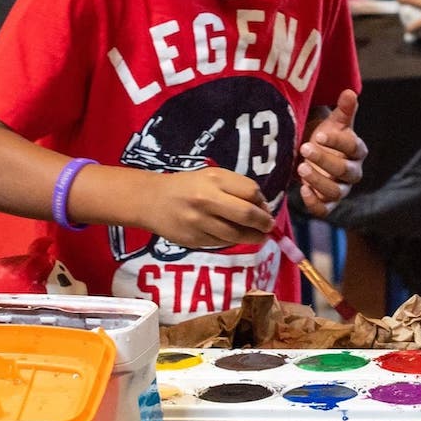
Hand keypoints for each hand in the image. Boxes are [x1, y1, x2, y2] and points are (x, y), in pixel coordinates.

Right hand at [148, 166, 273, 247]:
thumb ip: (237, 189)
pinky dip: (232, 241)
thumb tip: (263, 209)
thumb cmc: (188, 186)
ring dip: (253, 237)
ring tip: (258, 236)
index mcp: (214, 179)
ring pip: (237, 234)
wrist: (151, 200)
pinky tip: (233, 236)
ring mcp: (199, 222)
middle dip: (264, 223)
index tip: (264, 208)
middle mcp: (207, 200)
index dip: (262, 202)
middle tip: (269, 227)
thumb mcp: (212, 177)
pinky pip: (222, 243)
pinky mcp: (194, 240)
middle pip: (247, 215)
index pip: (251, 192)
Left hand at [297, 89, 366, 217]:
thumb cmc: (325, 136)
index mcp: (357, 151)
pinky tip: (302, 190)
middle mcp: (353, 172)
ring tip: (300, 167)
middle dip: (324, 160)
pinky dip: (314, 203)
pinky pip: (325, 210)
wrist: (312, 152)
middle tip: (304, 148)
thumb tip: (349, 92)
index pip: (353, 147)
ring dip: (318, 181)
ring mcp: (341, 189)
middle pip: (345, 171)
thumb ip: (343, 110)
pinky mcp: (328, 203)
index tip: (319, 134)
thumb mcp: (333, 122)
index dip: (338, 142)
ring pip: (335, 192)